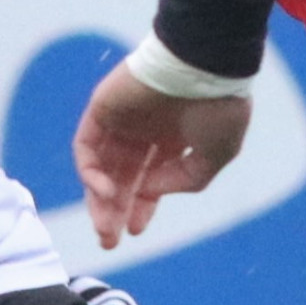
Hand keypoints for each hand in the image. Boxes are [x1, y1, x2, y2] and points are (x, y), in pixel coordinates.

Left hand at [73, 66, 252, 250]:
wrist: (204, 63)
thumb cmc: (219, 106)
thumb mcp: (216, 155)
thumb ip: (186, 181)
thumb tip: (149, 191)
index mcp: (174, 138)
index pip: (150, 178)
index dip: (143, 206)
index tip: (137, 231)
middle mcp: (145, 130)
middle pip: (122, 178)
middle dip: (115, 211)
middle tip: (110, 241)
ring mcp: (122, 119)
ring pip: (101, 167)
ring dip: (100, 200)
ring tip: (106, 227)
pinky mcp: (102, 108)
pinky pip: (86, 146)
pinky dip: (91, 172)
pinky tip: (107, 191)